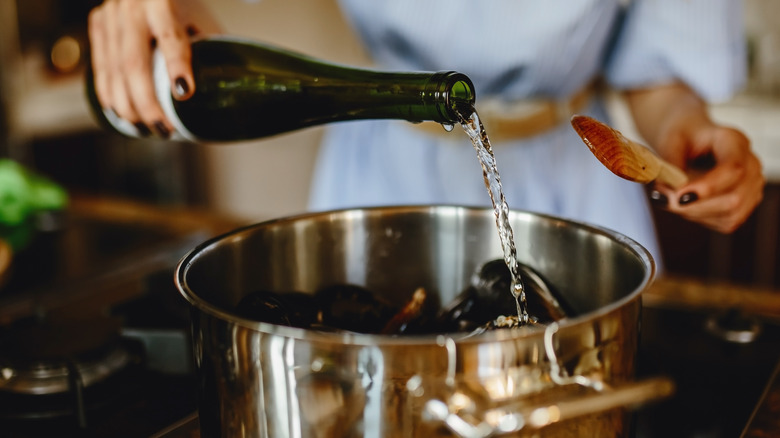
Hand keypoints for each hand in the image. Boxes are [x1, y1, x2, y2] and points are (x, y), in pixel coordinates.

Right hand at [87, 0, 220, 136]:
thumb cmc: (183, 0)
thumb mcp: (200, 16)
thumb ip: (210, 47)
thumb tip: (227, 88)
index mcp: (162, 1)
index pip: (170, 38)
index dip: (176, 66)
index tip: (185, 93)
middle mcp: (132, 7)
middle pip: (134, 64)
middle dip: (147, 104)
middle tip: (164, 129)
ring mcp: (111, 15)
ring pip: (113, 70)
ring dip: (127, 107)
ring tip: (144, 130)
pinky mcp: (98, 23)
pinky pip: (100, 67)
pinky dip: (109, 94)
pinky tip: (121, 115)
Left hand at [651, 122, 764, 232]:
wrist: (691, 140)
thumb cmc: (681, 137)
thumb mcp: (670, 141)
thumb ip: (670, 165)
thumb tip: (668, 190)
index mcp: (734, 141)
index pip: (733, 169)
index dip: (708, 188)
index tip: (679, 198)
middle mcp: (751, 164)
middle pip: (733, 198)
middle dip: (694, 206)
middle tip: (662, 199)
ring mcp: (751, 186)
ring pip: (730, 215)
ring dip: (694, 213)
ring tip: (669, 198)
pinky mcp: (744, 204)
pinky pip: (725, 222)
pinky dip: (700, 218)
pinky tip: (685, 204)